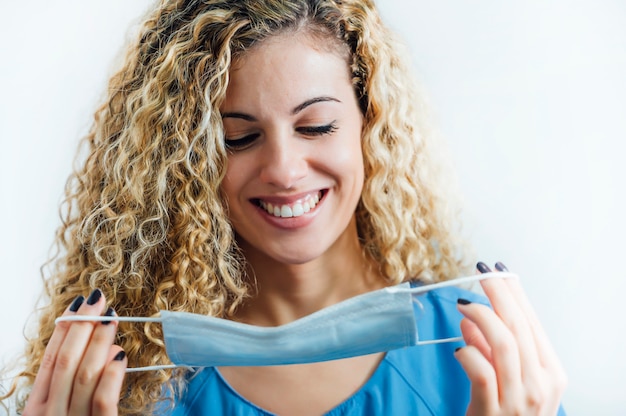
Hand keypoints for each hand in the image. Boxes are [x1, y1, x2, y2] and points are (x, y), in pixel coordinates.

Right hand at [24, 289, 126, 415]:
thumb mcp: (62, 412)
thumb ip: (78, 384)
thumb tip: (108, 348)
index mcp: (37, 408)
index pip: (50, 360)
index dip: (64, 330)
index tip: (78, 304)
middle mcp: (50, 415)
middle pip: (66, 362)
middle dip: (82, 326)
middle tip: (98, 300)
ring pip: (85, 376)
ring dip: (98, 342)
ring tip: (112, 318)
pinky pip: (102, 401)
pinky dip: (111, 376)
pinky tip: (120, 354)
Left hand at [454, 262, 566, 414]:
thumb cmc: (504, 414)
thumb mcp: (508, 380)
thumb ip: (492, 349)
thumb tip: (470, 320)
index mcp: (551, 374)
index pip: (533, 323)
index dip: (515, 294)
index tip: (500, 270)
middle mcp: (541, 386)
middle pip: (520, 327)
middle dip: (499, 294)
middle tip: (482, 273)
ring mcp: (519, 402)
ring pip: (504, 344)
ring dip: (482, 317)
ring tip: (463, 305)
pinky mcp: (493, 413)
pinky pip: (481, 372)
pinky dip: (469, 354)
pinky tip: (458, 349)